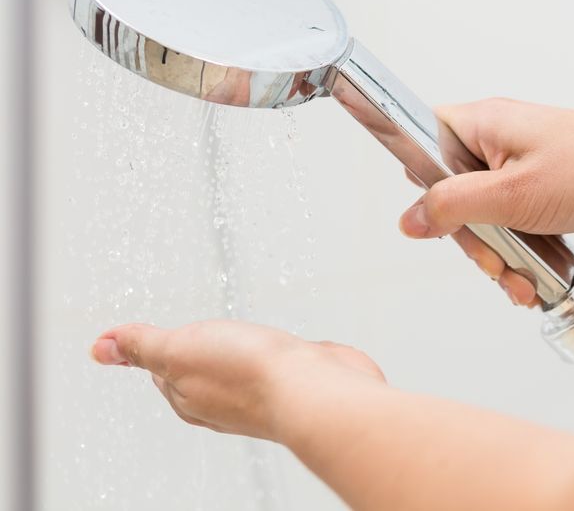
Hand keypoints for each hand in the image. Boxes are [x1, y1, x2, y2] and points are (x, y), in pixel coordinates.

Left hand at [91, 320, 384, 440]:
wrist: (315, 390)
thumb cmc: (250, 374)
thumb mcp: (178, 349)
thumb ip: (142, 345)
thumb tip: (100, 347)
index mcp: (186, 396)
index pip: (161, 368)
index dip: (158, 343)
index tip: (153, 331)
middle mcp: (221, 400)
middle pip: (199, 370)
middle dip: (197, 348)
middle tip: (192, 332)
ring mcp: (259, 391)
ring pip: (238, 367)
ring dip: (237, 349)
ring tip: (234, 337)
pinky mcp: (293, 380)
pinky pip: (274, 364)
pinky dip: (271, 352)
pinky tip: (276, 347)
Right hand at [399, 99, 573, 305]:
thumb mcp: (512, 194)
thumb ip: (454, 206)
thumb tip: (410, 219)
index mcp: (484, 124)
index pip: (425, 144)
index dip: (425, 186)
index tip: (439, 220)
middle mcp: (498, 143)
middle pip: (453, 195)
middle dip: (472, 239)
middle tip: (493, 260)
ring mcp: (520, 169)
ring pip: (484, 218)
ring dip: (498, 256)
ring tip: (519, 280)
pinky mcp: (540, 193)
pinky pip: (512, 227)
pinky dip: (519, 254)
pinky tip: (532, 278)